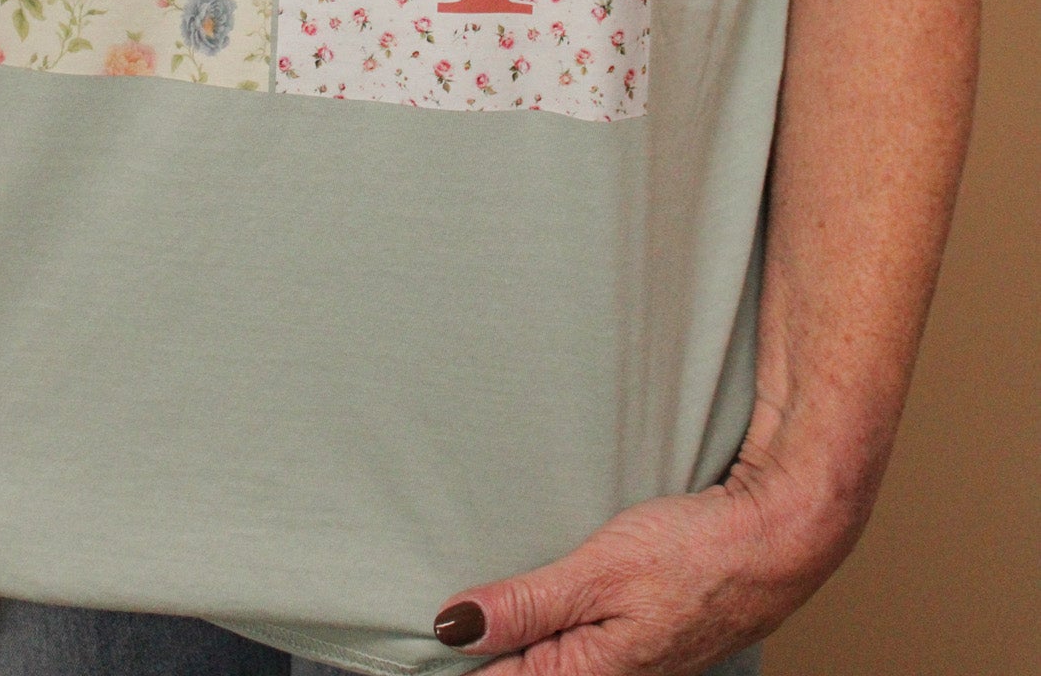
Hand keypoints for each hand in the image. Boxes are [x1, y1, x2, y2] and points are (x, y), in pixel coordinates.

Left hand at [431, 447, 860, 675]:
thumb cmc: (698, 552)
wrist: (780, 539)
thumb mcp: (600, 570)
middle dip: (489, 650)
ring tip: (479, 612)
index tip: (420, 640)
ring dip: (520, 639)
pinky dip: (553, 629)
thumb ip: (528, 603)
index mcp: (589, 675)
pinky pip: (582, 646)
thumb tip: (456, 627)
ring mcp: (632, 662)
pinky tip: (540, 605)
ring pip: (556, 660)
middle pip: (528, 672)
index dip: (461, 660)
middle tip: (447, 617)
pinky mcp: (647, 641)